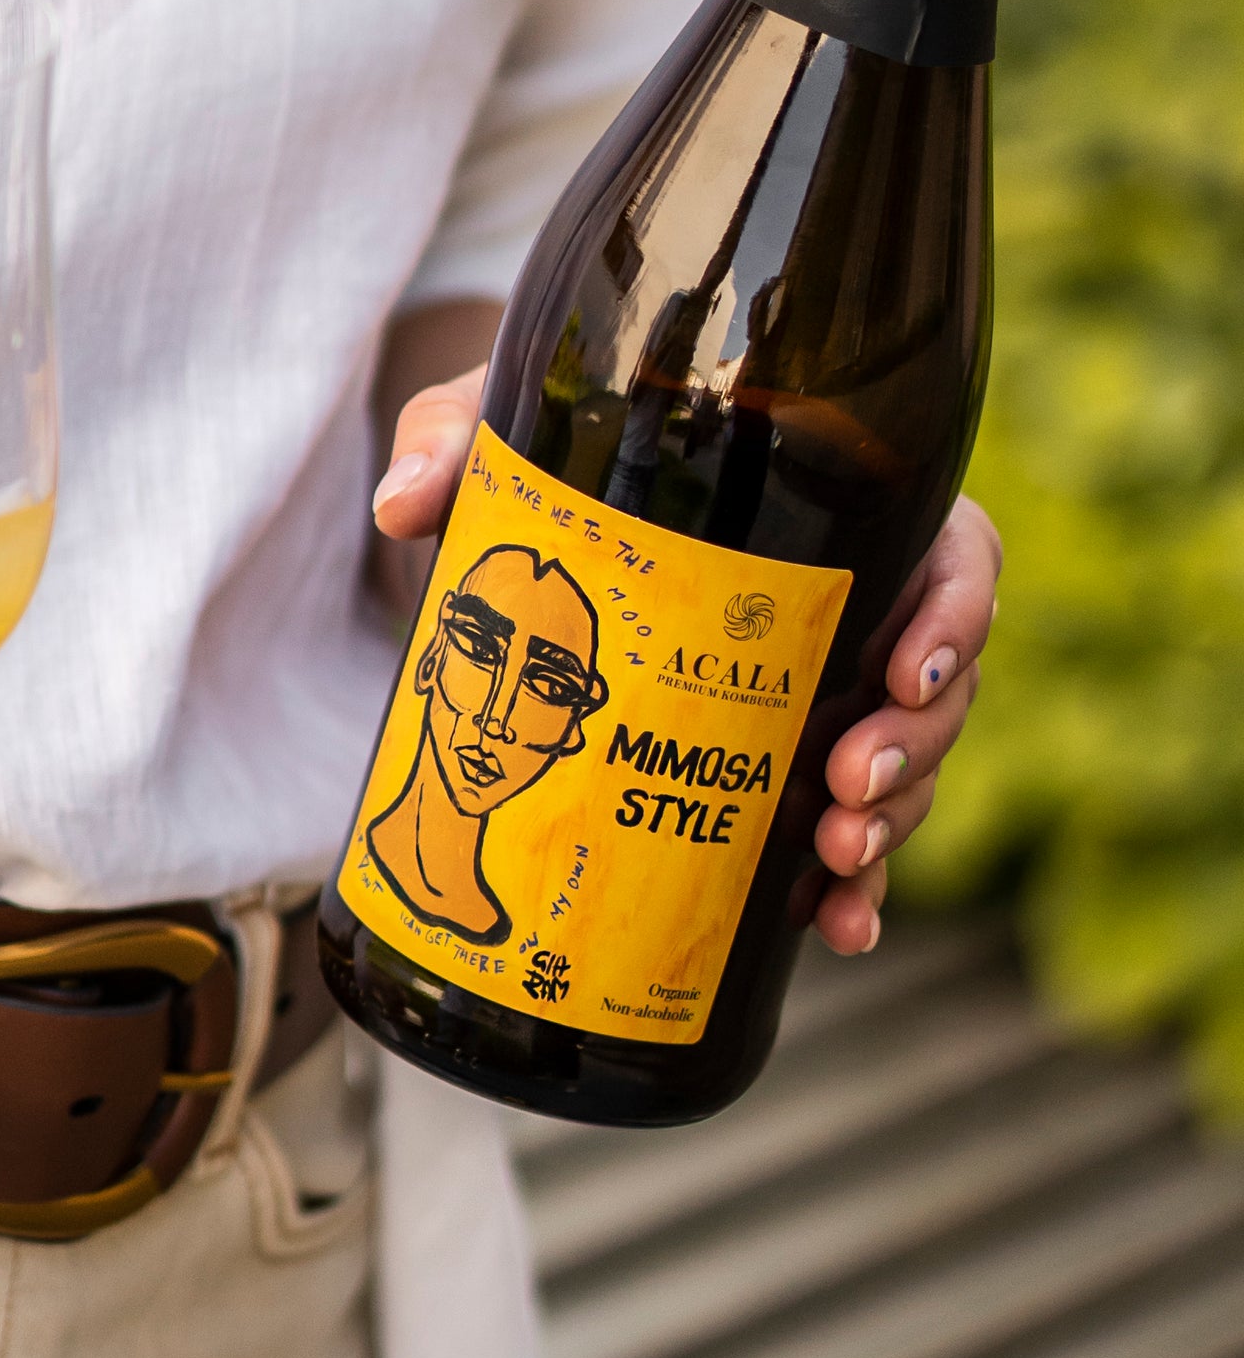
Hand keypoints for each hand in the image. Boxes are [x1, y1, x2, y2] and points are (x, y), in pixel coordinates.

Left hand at [371, 365, 1000, 958]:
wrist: (521, 533)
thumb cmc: (546, 456)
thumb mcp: (502, 429)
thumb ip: (451, 439)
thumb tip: (404, 505)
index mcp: (833, 509)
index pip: (953, 555)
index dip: (953, 617)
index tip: (899, 671)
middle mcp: (852, 606)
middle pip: (939, 681)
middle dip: (913, 748)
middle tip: (844, 789)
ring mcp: (828, 694)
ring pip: (909, 764)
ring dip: (892, 822)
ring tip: (834, 863)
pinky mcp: (785, 768)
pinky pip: (850, 834)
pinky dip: (855, 888)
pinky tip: (838, 928)